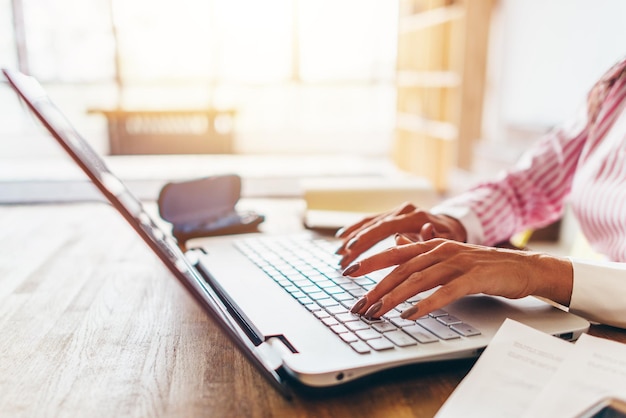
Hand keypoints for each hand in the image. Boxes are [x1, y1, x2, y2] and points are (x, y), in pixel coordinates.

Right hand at [335, 202, 466, 268]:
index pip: (386, 226)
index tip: (353, 248)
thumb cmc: (452, 237)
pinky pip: (370, 221)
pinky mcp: (391, 215)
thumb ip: (433, 238)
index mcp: (415, 216)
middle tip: (341, 257)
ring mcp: (396, 211)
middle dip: (355, 242)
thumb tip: (423, 232)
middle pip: (373, 225)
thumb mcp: (448, 241)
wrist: (454, 224)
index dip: (367, 237)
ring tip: (338, 252)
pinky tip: (342, 237)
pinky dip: (355, 229)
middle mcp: (403, 210)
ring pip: (368, 222)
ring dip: (352, 237)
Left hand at [343, 237, 573, 319]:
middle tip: (358, 305)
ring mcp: (457, 262)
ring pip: (418, 280)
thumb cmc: (483, 264)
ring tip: (376, 312)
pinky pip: (444, 292)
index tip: (347, 271)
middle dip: (376, 288)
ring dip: (394, 298)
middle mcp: (441, 250)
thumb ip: (422, 250)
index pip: (394, 252)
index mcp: (432, 244)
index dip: (369, 261)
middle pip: (401, 269)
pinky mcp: (473, 277)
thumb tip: (397, 244)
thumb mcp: (449, 255)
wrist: (522, 267)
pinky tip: (410, 315)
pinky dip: (425, 304)